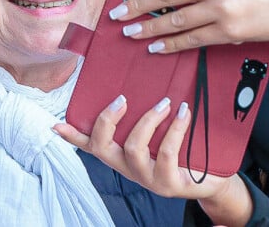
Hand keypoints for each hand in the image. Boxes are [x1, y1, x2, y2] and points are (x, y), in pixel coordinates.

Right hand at [54, 95, 252, 225]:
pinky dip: (175, 128)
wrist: (213, 178)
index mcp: (122, 155)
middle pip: (102, 146)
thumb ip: (144, 113)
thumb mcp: (160, 132)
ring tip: (166, 102)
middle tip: (122, 98)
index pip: (91, 146)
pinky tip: (183, 112)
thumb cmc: (184, 149)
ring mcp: (147, 178)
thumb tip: (137, 83)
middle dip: (108, 120)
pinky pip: (166, 152)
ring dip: (149, 119)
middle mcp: (128, 168)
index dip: (72, 136)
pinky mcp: (168, 184)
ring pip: (134, 147)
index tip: (55, 124)